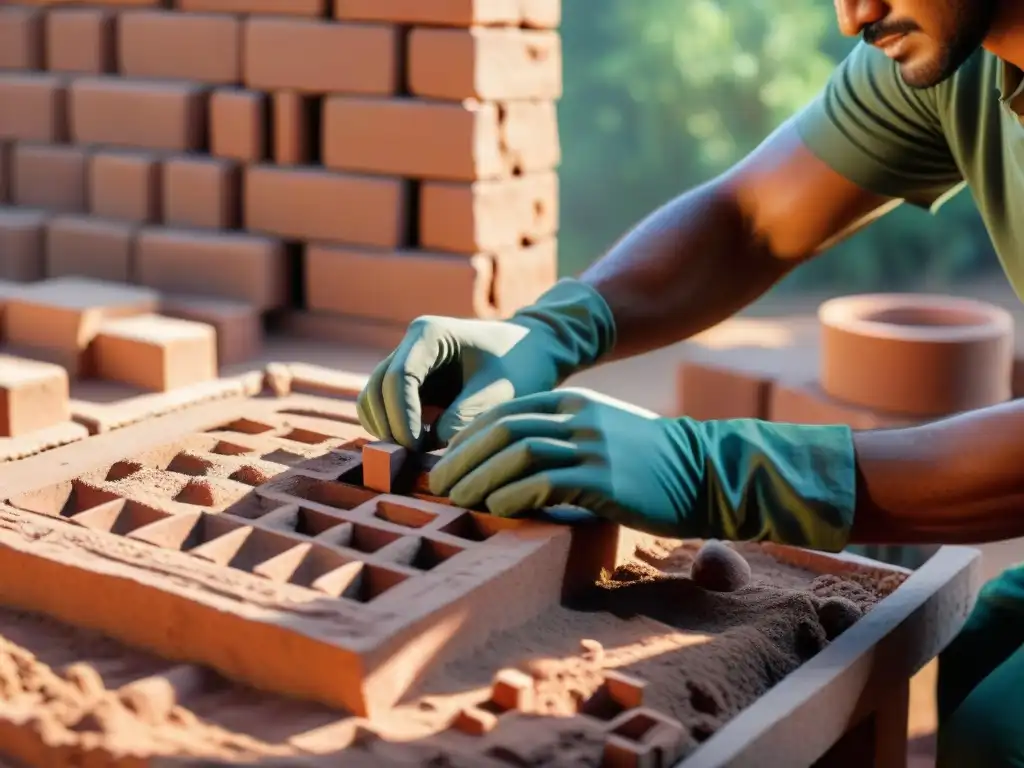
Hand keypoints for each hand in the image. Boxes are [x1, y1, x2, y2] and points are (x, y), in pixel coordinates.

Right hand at [356, 280, 615, 449]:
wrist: (533, 353)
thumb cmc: (521, 366)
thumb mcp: (498, 393)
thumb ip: (462, 418)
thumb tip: (428, 447)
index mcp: (429, 334)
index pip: (397, 378)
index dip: (402, 417)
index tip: (416, 448)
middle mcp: (411, 345)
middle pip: (377, 390)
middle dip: (391, 427)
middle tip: (413, 460)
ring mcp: (408, 363)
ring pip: (374, 400)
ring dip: (388, 430)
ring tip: (418, 457)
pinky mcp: (411, 384)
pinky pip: (386, 409)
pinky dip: (395, 430)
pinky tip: (421, 449)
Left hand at [428, 388, 858, 550]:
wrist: (707, 472)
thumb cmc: (650, 462)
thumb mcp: (604, 433)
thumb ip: (564, 438)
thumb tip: (515, 465)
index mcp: (575, 401)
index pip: (506, 411)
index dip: (469, 437)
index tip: (448, 461)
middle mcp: (579, 416)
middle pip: (503, 428)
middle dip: (463, 457)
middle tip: (438, 484)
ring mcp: (592, 445)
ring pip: (517, 453)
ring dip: (480, 478)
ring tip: (458, 501)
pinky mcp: (604, 478)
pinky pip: (545, 483)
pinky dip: (514, 496)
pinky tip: (499, 511)